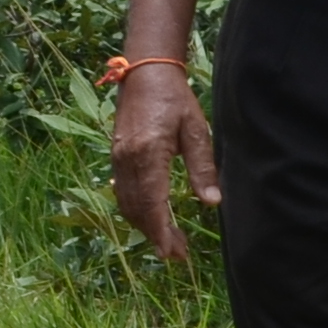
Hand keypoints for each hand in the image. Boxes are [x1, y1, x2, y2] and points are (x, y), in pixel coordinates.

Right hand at [109, 59, 221, 263]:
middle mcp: (127, 160)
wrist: (145, 73)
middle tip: (177, 254)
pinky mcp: (116, 156)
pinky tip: (151, 217)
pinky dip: (135, 210)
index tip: (171, 252)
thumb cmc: (175, 99)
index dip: (161, 231)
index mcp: (148, 153)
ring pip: (126, 203)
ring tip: (167, 240)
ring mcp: (117, 159)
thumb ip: (202, 167)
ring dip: (145, 225)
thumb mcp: (196, 130)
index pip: (152, 203)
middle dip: (155, 234)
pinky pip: (121, 192)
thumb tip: (211, 202)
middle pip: (137, 209)